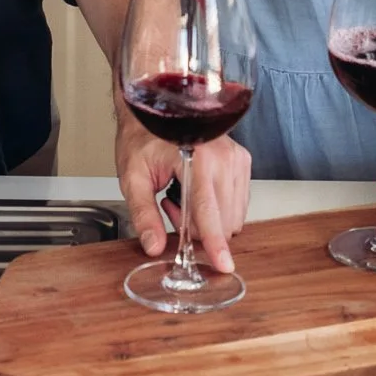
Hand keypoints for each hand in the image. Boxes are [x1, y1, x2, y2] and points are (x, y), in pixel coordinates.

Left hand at [115, 109, 250, 274]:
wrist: (156, 111)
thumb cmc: (142, 139)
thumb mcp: (133, 177)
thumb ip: (143, 213)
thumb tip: (154, 245)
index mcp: (196, 157)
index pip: (207, 210)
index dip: (214, 241)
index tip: (224, 264)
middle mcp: (223, 156)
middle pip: (222, 219)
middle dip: (195, 227)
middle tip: (168, 205)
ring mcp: (236, 159)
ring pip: (232, 216)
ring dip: (206, 219)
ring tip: (180, 195)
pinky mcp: (243, 162)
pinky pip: (237, 205)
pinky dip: (217, 209)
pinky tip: (195, 192)